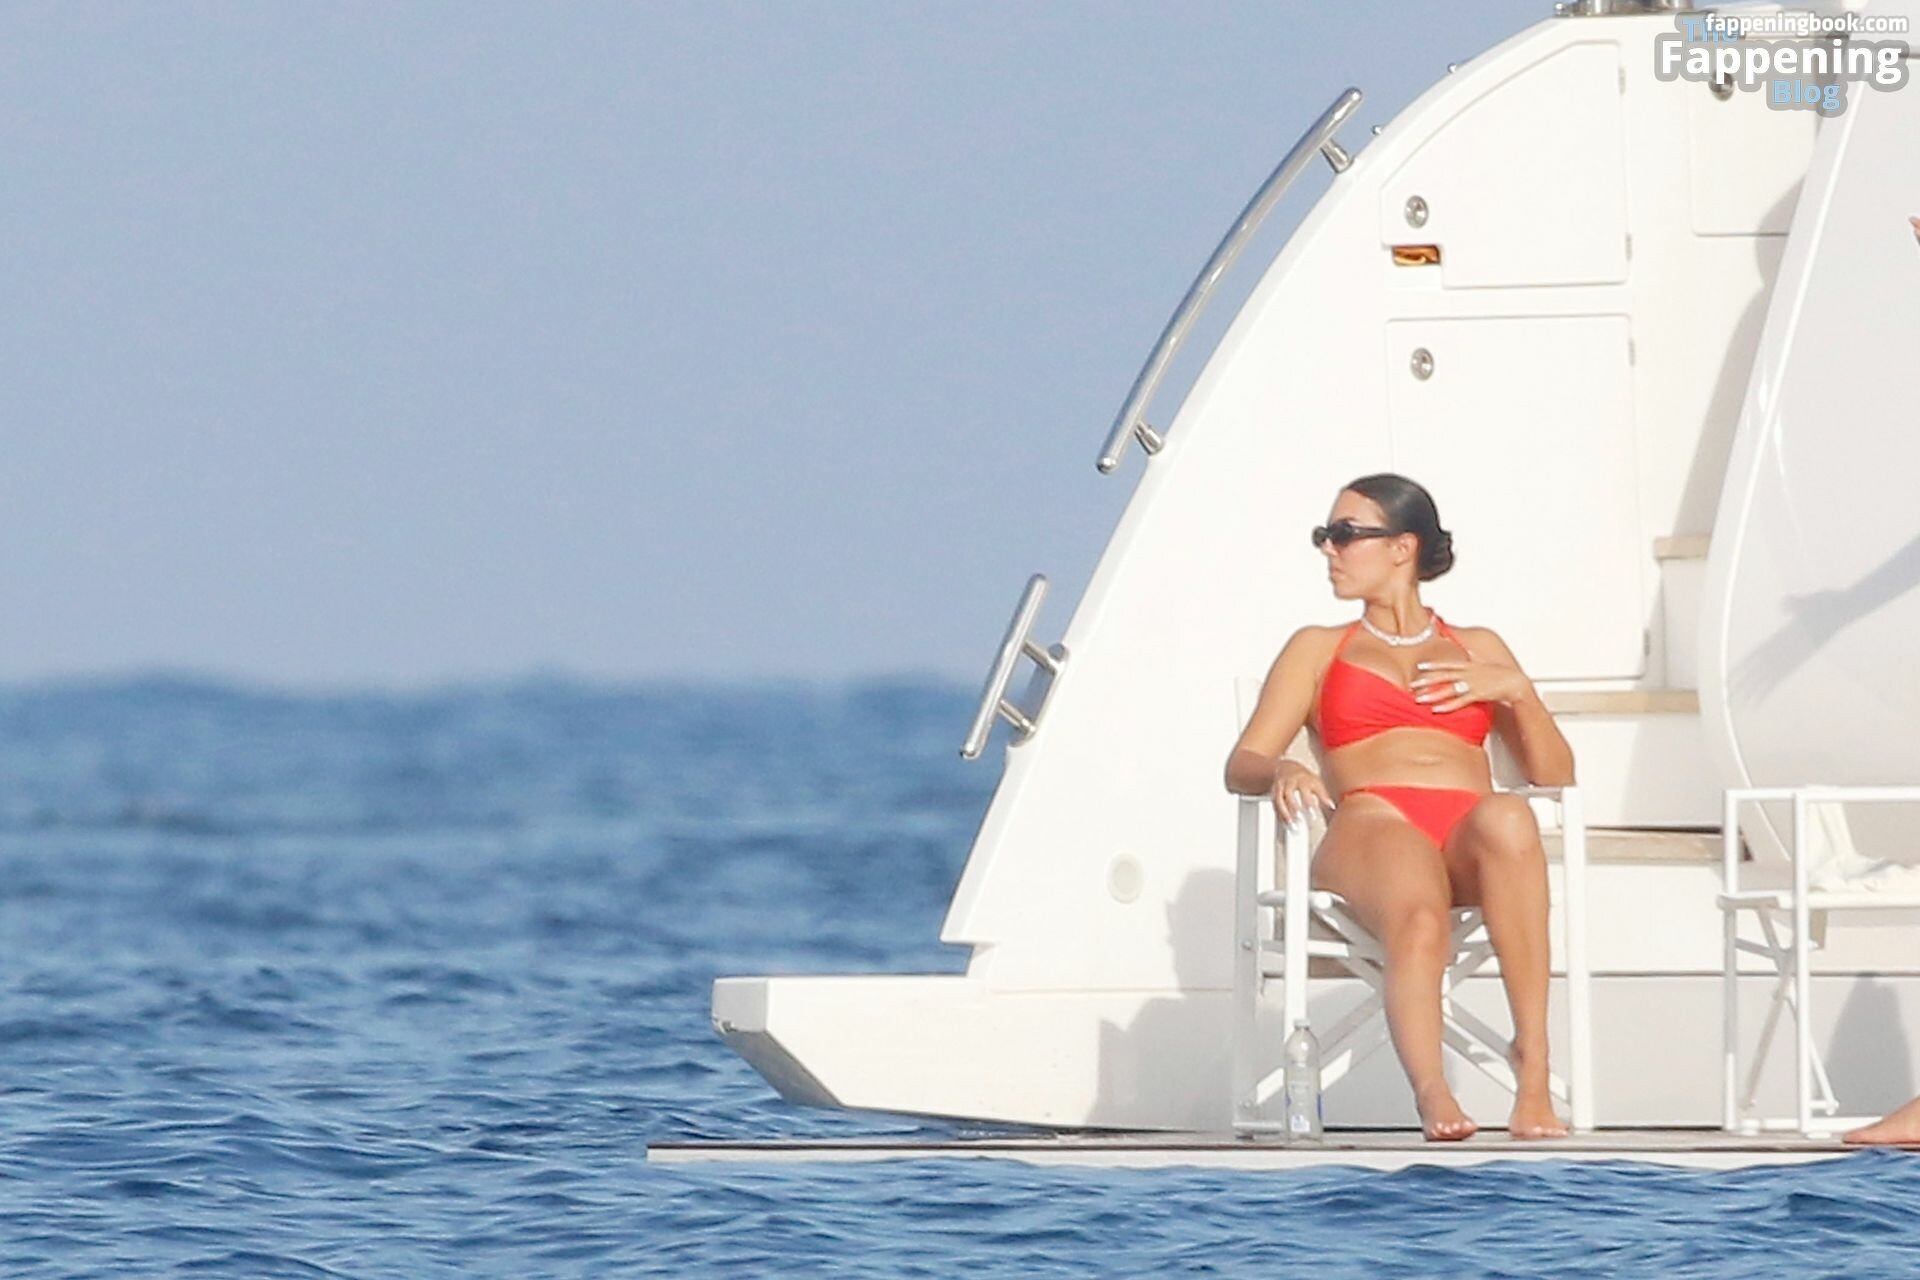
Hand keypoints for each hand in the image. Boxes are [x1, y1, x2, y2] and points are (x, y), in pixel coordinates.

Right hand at [1270, 760, 1335, 824]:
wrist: (1287, 768)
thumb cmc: (1305, 778)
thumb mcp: (1316, 782)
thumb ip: (1323, 795)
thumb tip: (1332, 806)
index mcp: (1304, 778)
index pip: (1306, 789)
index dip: (1309, 802)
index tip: (1313, 815)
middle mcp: (1291, 781)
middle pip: (1290, 793)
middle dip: (1294, 807)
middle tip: (1300, 820)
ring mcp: (1281, 785)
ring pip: (1279, 799)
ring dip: (1284, 812)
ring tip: (1291, 825)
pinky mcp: (1274, 791)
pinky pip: (1275, 804)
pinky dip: (1279, 814)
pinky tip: (1285, 823)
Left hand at [1410, 660, 1530, 712]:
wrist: (1515, 683)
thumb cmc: (1499, 675)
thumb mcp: (1483, 665)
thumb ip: (1470, 663)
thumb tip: (1464, 657)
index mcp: (1469, 665)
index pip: (1448, 664)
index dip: (1433, 665)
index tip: (1419, 666)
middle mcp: (1468, 673)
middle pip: (1443, 676)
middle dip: (1426, 680)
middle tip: (1412, 684)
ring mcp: (1472, 684)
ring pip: (1448, 689)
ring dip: (1432, 694)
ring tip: (1419, 699)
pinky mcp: (1478, 695)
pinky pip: (1460, 701)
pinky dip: (1447, 706)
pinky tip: (1436, 710)